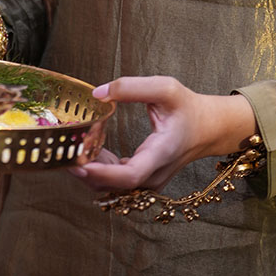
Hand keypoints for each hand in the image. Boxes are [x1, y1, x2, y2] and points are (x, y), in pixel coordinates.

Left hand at [69, 76, 256, 191]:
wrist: (208, 128)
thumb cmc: (188, 107)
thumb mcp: (165, 88)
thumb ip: (131, 87)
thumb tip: (98, 93)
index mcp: (161, 153)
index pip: (130, 175)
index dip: (102, 173)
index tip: (78, 163)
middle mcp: (154, 175)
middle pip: (114, 186)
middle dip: (86, 169)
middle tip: (67, 146)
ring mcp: (149, 182)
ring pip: (112, 187)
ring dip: (91, 168)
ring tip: (79, 142)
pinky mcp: (144, 180)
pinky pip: (116, 182)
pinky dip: (100, 168)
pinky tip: (93, 146)